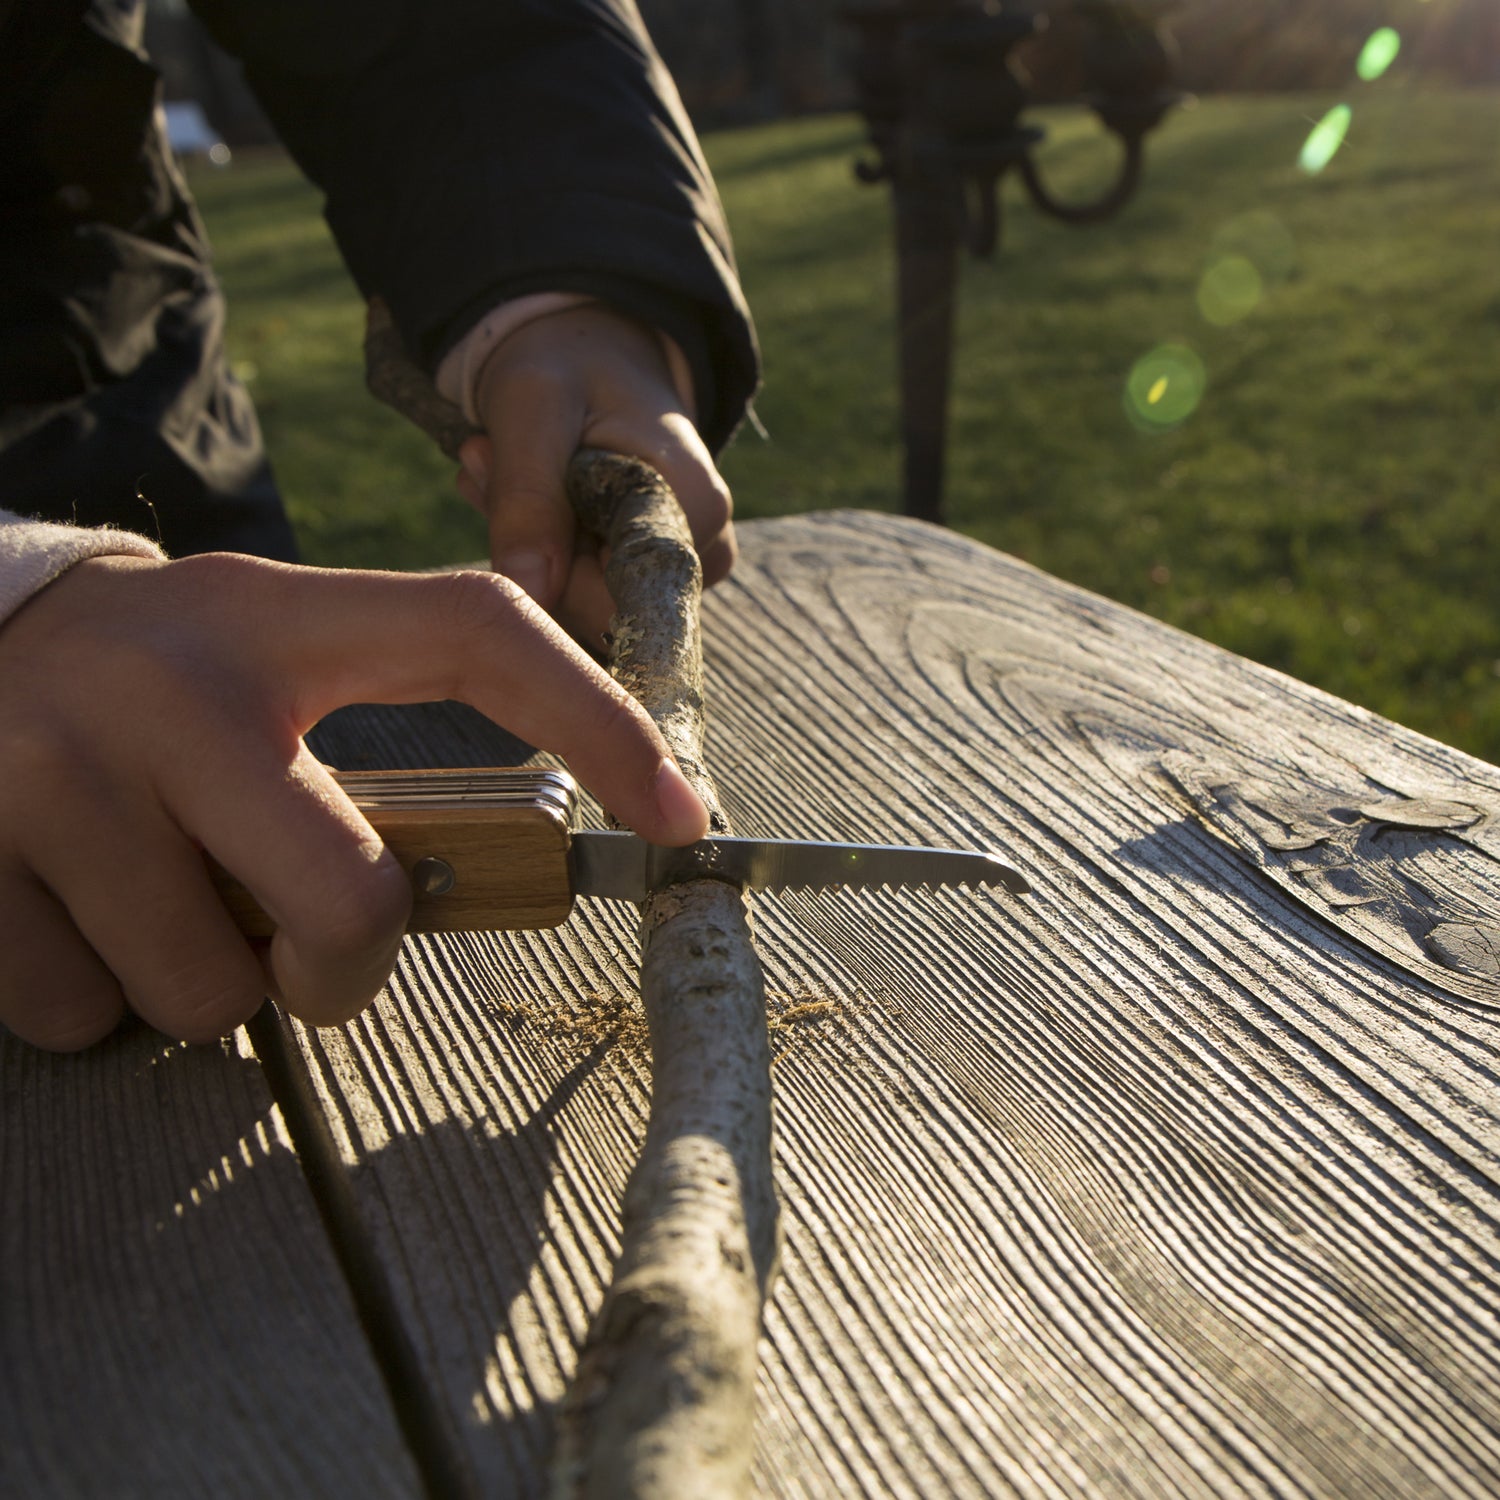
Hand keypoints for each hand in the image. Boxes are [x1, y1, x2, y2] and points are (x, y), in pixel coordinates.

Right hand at [0, 552, 707, 1051]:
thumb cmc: (158, 677)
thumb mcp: (266, 659)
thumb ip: (370, 750)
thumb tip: (476, 883)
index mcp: (282, 618)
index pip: (476, 634)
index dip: (597, 718)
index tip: (681, 812)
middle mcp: (176, 682)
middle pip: (350, 902)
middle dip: (342, 966)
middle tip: (300, 938)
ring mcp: (57, 768)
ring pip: (206, 990)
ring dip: (205, 977)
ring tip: (156, 888)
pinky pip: (79, 1013)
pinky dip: (91, 994)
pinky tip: (65, 902)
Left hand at [453, 302, 734, 645]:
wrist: (592, 352)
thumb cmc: (569, 365)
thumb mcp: (533, 409)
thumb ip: (528, 500)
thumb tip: (528, 596)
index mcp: (695, 509)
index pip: (614, 601)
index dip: (543, 566)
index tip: (496, 477)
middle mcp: (704, 551)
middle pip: (595, 609)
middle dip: (527, 547)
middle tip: (485, 461)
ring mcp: (681, 569)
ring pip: (580, 604)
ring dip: (524, 544)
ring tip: (500, 465)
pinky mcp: (649, 574)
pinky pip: (580, 593)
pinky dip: (537, 550)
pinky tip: (522, 492)